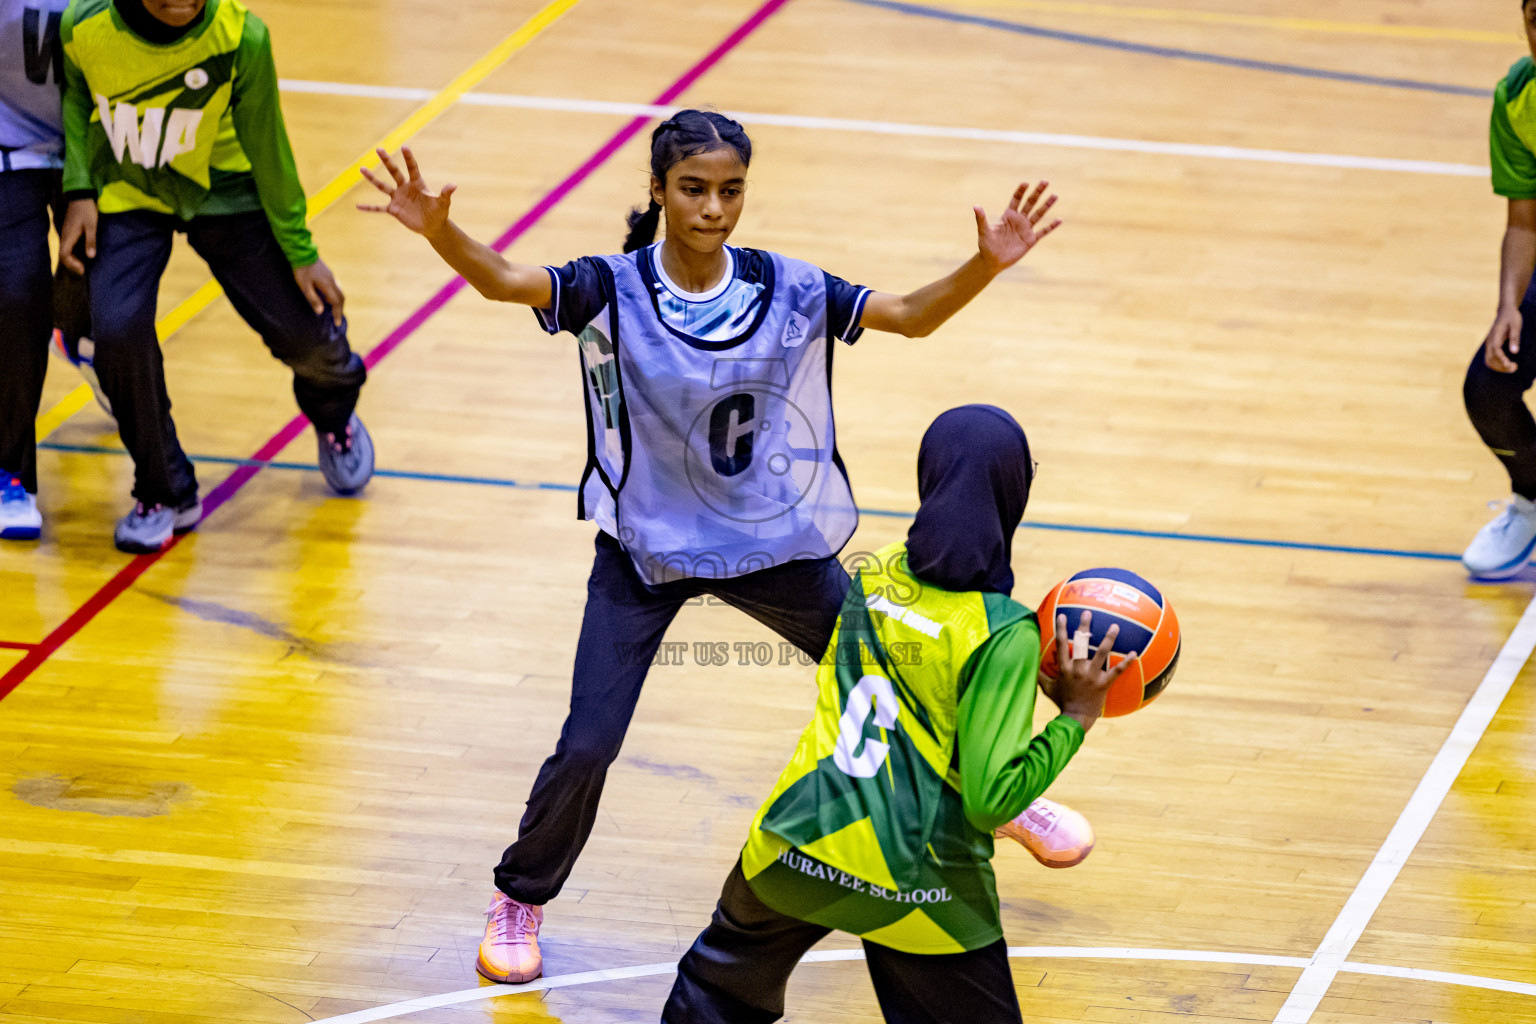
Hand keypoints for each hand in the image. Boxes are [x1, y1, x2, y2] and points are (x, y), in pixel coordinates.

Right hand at [59, 198, 97, 274]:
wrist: (80, 197)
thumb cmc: (87, 211)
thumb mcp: (91, 226)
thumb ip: (91, 241)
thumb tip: (91, 256)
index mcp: (68, 236)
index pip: (64, 255)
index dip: (71, 264)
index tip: (82, 269)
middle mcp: (64, 236)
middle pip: (62, 255)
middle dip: (71, 264)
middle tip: (82, 271)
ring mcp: (65, 233)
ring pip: (64, 250)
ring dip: (71, 260)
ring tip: (82, 266)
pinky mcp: (68, 231)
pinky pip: (67, 246)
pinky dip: (71, 254)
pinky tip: (80, 256)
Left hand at [293, 259, 344, 325]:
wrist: (302, 252)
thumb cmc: (302, 270)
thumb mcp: (304, 287)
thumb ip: (313, 299)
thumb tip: (320, 312)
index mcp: (328, 285)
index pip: (337, 302)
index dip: (337, 314)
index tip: (337, 323)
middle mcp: (333, 281)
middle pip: (341, 298)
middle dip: (340, 309)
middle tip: (337, 319)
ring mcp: (332, 277)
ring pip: (340, 292)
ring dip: (338, 302)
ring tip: (334, 310)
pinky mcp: (329, 274)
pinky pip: (336, 288)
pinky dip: (336, 296)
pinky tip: (329, 298)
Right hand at [358, 145, 455, 237]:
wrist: (433, 226)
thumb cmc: (439, 212)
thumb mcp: (443, 203)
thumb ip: (446, 194)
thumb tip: (454, 185)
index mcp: (417, 183)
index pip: (412, 168)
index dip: (409, 158)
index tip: (404, 147)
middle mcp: (405, 188)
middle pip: (394, 172)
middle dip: (387, 161)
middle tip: (379, 149)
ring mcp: (398, 198)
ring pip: (382, 186)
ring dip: (372, 178)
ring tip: (362, 169)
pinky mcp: (394, 210)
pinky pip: (378, 208)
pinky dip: (369, 208)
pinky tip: (358, 206)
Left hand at [974, 181, 1060, 274]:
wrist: (992, 261)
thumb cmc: (986, 245)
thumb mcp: (984, 231)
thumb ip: (981, 219)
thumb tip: (975, 206)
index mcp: (1008, 215)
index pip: (1016, 200)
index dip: (1020, 191)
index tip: (1025, 183)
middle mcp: (1019, 219)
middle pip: (1030, 203)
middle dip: (1037, 192)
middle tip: (1045, 181)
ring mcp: (1026, 229)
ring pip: (1038, 214)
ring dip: (1046, 205)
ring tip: (1055, 195)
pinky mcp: (1030, 240)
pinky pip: (1042, 232)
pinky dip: (1050, 227)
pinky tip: (1059, 220)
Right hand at [1051, 611, 1137, 731]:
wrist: (1076, 718)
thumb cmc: (1062, 702)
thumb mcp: (1047, 688)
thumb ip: (1040, 675)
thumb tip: (1030, 665)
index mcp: (1064, 668)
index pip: (1061, 644)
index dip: (1061, 629)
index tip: (1062, 615)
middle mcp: (1078, 668)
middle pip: (1080, 643)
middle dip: (1083, 627)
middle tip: (1088, 612)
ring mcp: (1092, 676)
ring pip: (1101, 653)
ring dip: (1108, 639)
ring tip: (1115, 626)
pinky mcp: (1104, 684)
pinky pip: (1117, 671)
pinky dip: (1127, 662)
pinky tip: (1134, 653)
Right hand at [1484, 306, 1522, 372]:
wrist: (1505, 311)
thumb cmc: (1512, 317)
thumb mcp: (1516, 326)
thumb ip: (1514, 338)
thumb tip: (1514, 352)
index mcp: (1495, 336)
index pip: (1496, 351)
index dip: (1502, 359)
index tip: (1510, 366)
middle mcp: (1489, 341)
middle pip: (1490, 358)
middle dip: (1501, 366)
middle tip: (1515, 367)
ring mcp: (1489, 344)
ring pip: (1489, 360)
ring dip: (1499, 367)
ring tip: (1513, 367)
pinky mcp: (1491, 346)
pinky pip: (1490, 358)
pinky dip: (1497, 364)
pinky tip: (1507, 363)